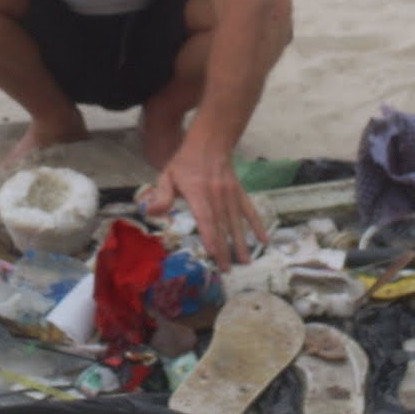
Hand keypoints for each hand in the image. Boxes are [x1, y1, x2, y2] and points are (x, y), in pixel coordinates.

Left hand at [145, 148, 264, 270]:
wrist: (210, 143)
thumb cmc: (185, 163)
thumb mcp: (167, 175)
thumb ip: (161, 196)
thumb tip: (151, 213)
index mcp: (197, 191)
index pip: (205, 216)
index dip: (210, 234)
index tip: (214, 252)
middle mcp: (216, 194)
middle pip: (222, 224)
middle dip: (225, 248)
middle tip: (227, 269)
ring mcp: (231, 194)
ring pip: (237, 221)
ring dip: (241, 242)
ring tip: (246, 261)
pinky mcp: (240, 193)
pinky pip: (249, 210)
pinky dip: (257, 225)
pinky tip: (263, 240)